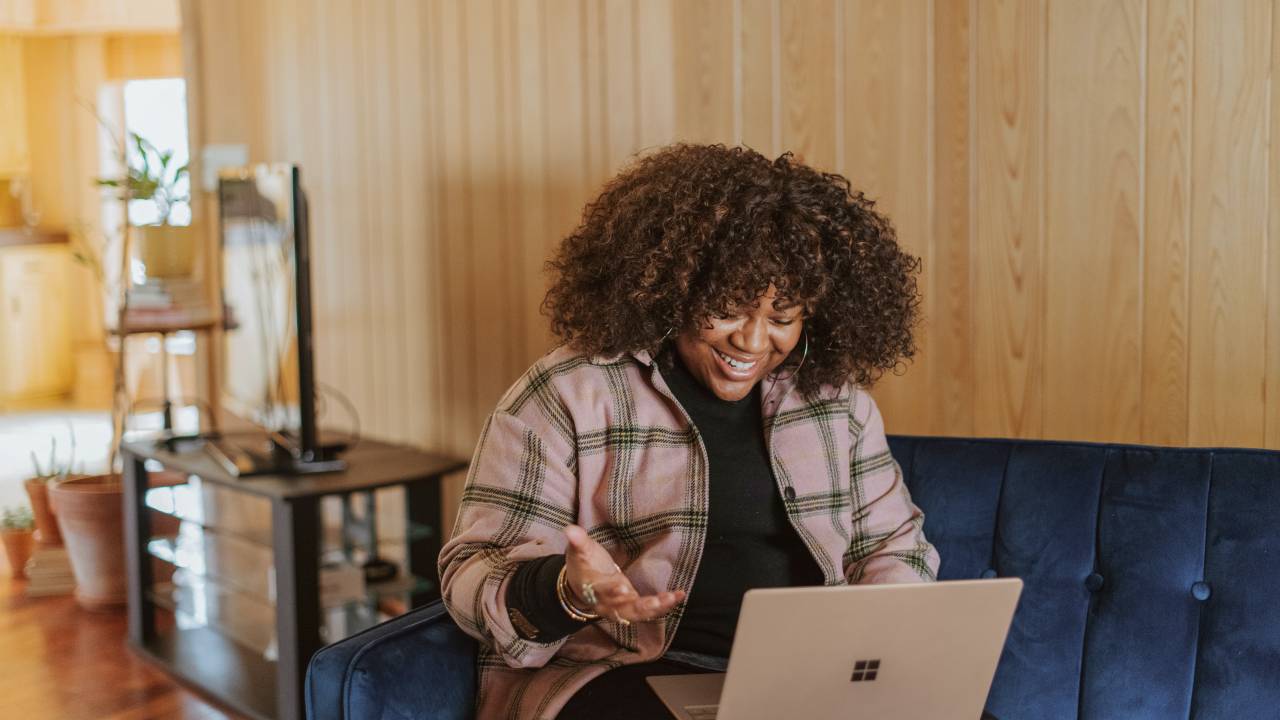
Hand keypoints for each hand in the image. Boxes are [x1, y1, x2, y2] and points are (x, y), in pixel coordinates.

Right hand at [562, 524, 685, 622]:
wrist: (582, 587)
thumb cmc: (583, 566)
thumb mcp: (579, 552)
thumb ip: (578, 542)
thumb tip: (570, 529)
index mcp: (593, 588)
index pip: (601, 590)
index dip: (611, 590)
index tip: (622, 587)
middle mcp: (607, 604)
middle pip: (622, 609)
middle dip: (639, 606)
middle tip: (655, 602)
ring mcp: (621, 608)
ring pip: (638, 613)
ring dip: (656, 608)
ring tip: (672, 598)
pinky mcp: (633, 608)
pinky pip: (649, 611)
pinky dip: (664, 606)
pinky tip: (679, 595)